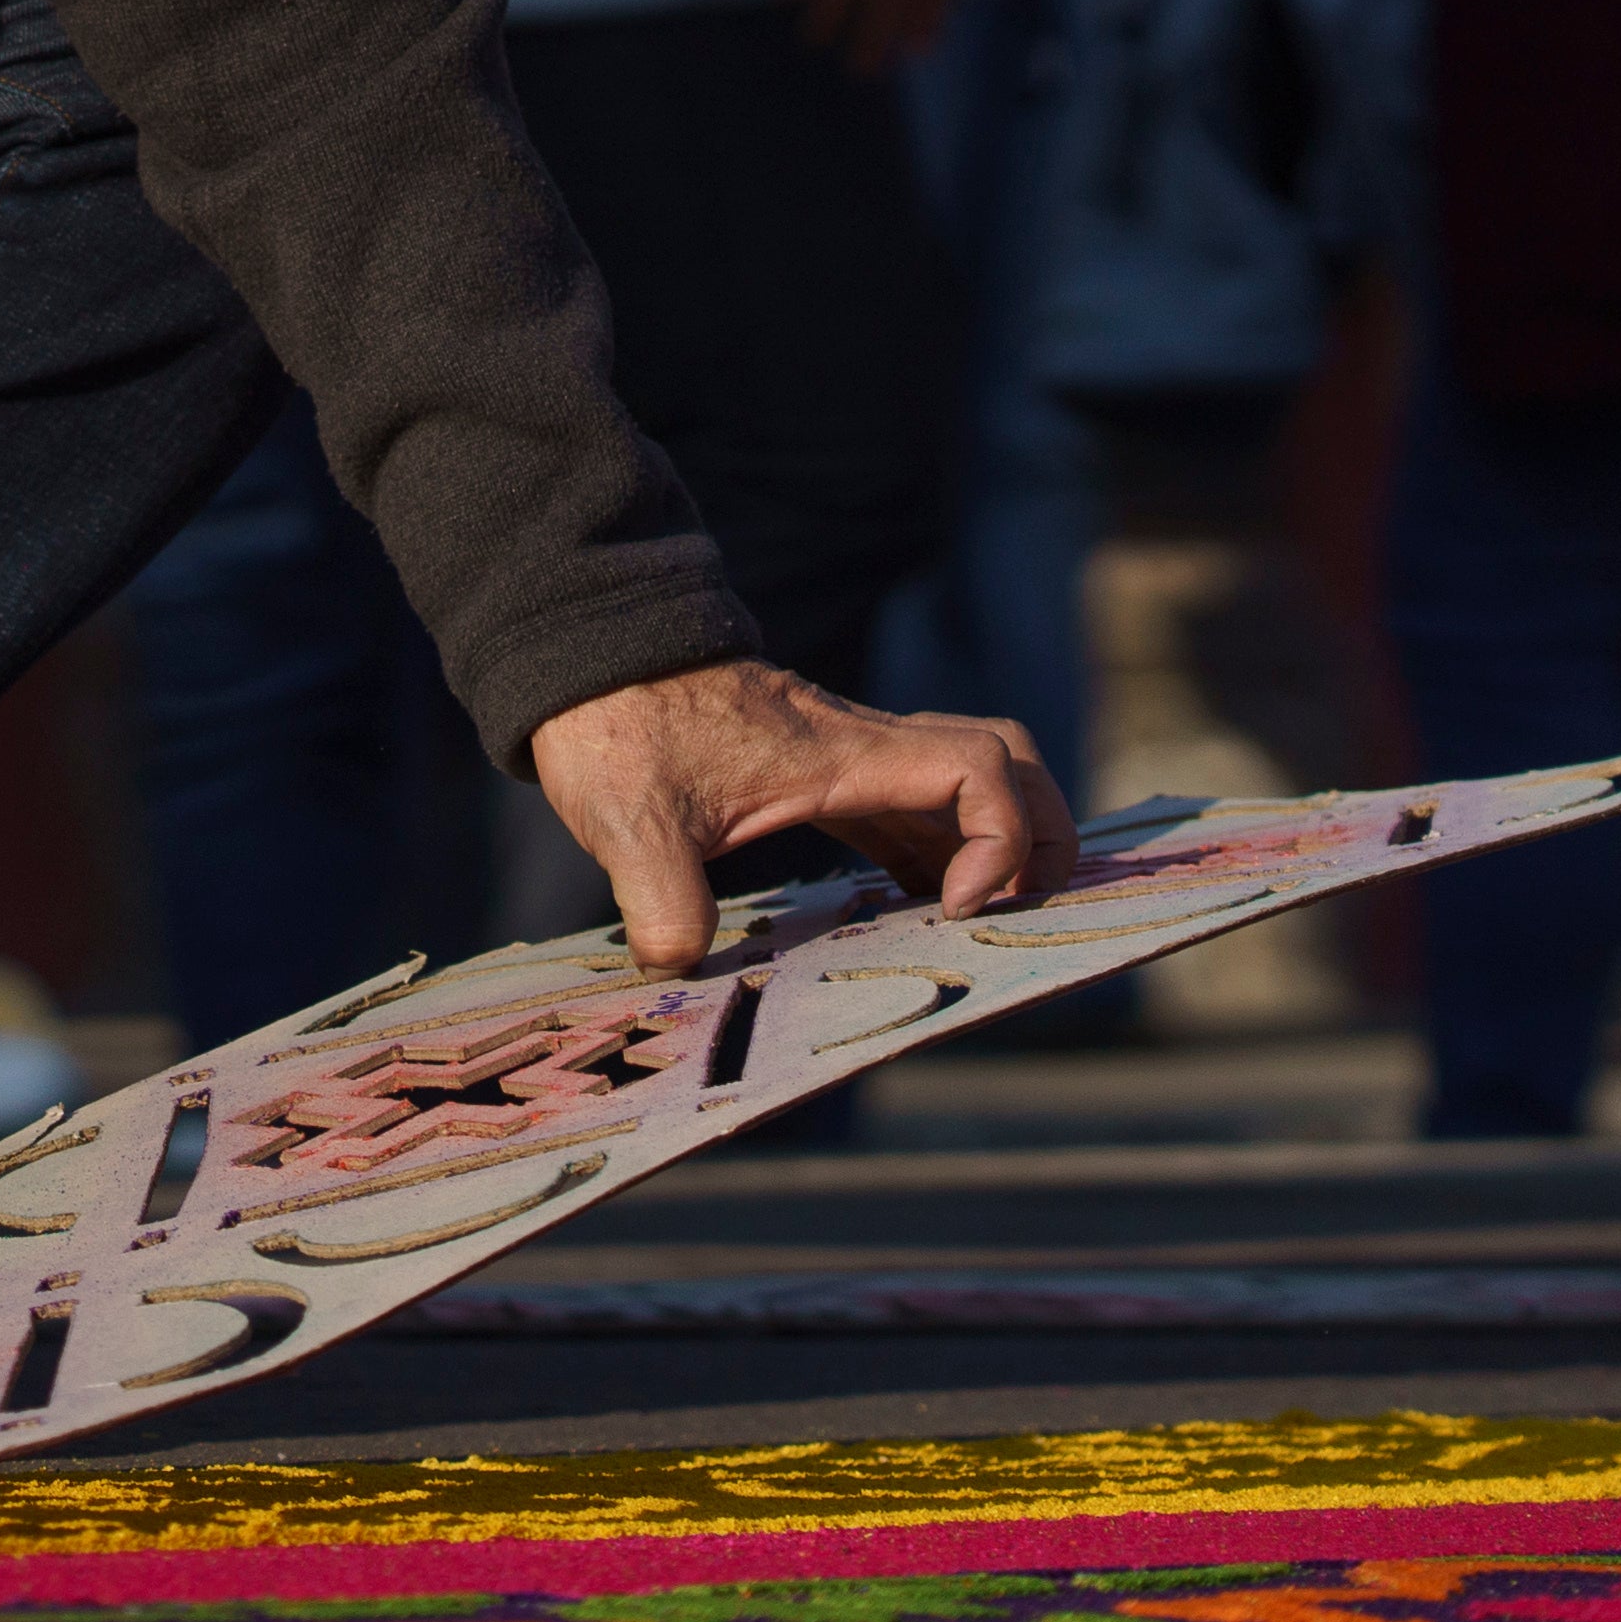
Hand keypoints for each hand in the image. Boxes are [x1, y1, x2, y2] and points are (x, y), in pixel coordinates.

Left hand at [529, 655, 1072, 972]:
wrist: (580, 657)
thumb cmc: (611, 726)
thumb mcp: (629, 818)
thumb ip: (660, 897)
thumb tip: (681, 964)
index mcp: (842, 754)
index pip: (981, 767)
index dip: (1001, 839)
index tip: (952, 907)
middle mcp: (862, 748)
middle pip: (1008, 762)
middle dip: (1040, 836)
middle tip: (1008, 915)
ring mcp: (845, 757)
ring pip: (965, 784)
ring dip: (990, 848)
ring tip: (966, 928)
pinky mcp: (818, 773)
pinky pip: (910, 806)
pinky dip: (937, 852)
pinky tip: (911, 907)